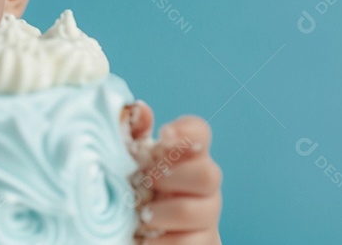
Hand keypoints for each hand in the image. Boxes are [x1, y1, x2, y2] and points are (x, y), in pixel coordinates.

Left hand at [128, 104, 222, 243]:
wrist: (148, 235)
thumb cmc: (141, 193)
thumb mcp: (132, 164)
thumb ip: (133, 136)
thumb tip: (138, 109)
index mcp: (186, 157)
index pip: (199, 133)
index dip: (187, 131)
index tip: (163, 134)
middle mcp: (203, 184)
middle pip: (209, 174)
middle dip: (175, 178)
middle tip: (149, 182)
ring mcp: (206, 215)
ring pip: (202, 211)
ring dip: (167, 213)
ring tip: (142, 217)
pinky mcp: (202, 242)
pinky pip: (192, 243)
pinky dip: (165, 243)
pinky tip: (145, 240)